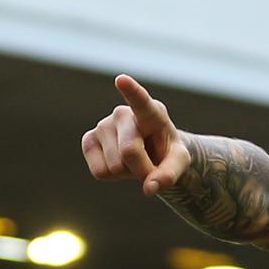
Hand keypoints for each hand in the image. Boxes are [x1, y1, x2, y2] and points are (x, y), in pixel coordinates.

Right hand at [81, 74, 191, 195]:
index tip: (121, 79)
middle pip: (130, 152)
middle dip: (143, 169)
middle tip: (151, 165)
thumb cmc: (167, 152)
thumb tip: (150, 188)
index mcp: (151, 112)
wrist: (152, 153)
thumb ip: (170, 175)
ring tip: (134, 159)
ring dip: (128, 173)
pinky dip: (113, 177)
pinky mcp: (88, 140)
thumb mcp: (179, 162)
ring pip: (114, 165)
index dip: (131, 91)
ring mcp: (103, 125)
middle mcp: (123, 114)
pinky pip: (100, 172)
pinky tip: (118, 162)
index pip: (141, 101)